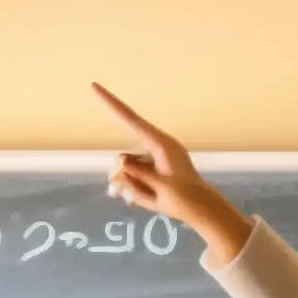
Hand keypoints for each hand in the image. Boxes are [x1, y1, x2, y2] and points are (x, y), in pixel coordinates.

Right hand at [93, 83, 254, 263]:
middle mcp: (157, 147)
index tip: (93, 85)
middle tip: (119, 191)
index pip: (130, 119)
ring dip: (125, 184)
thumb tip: (120, 164)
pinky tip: (131, 199)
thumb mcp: (157, 187)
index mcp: (160, 144)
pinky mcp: (156, 170)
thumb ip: (136, 174)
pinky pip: (135, 176)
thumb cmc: (185, 198)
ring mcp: (156, 159)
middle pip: (125, 156)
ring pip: (128, 168)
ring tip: (127, 197)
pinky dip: (132, 188)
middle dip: (120, 174)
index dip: (110, 102)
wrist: (203, 211)